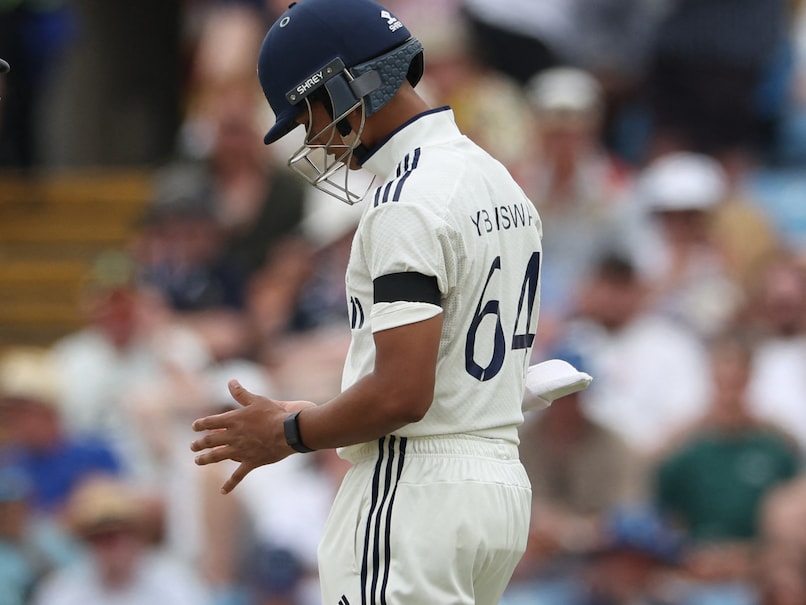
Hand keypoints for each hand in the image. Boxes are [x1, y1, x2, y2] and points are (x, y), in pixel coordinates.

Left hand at [190, 380, 314, 493]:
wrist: (288, 431)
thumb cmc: (273, 414)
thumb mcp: (257, 400)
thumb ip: (241, 393)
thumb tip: (230, 381)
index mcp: (233, 420)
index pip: (210, 422)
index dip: (200, 424)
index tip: (195, 427)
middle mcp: (232, 436)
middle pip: (209, 441)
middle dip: (199, 444)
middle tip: (192, 447)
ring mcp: (240, 451)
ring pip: (217, 457)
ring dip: (205, 459)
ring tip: (198, 461)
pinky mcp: (250, 462)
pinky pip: (237, 475)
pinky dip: (230, 484)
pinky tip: (222, 491)